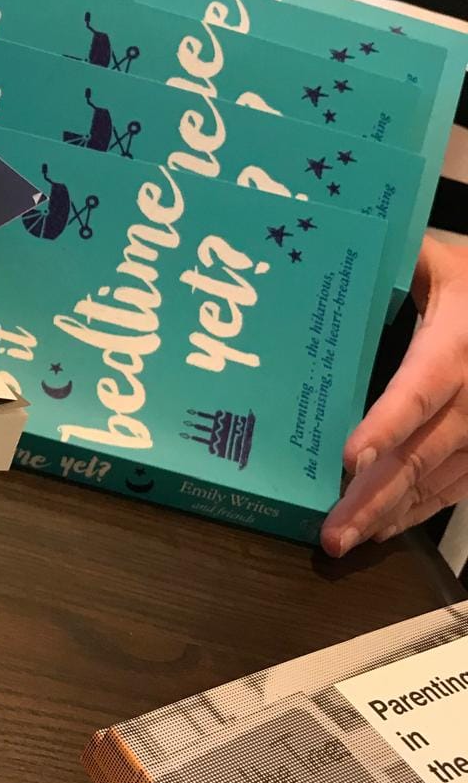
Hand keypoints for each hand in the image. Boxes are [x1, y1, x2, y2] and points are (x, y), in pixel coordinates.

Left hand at [321, 236, 467, 556]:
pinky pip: (454, 489)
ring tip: (344, 540)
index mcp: (457, 345)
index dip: (386, 425)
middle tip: (332, 532)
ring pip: (437, 482)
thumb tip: (328, 242)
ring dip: (390, 514)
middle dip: (373, 497)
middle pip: (421, 455)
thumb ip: (394, 258)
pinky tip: (380, 529)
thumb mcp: (437, 262)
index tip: (350, 456)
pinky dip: (416, 512)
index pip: (418, 391)